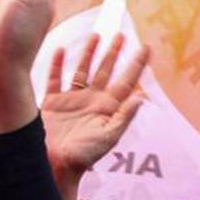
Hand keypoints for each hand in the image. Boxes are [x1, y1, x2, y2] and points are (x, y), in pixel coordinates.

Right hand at [42, 35, 149, 175]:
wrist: (53, 164)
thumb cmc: (82, 156)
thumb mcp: (108, 137)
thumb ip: (123, 116)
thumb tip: (141, 96)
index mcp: (106, 108)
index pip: (126, 81)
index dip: (137, 65)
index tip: (146, 48)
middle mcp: (90, 100)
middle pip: (105, 71)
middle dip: (113, 53)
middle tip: (120, 34)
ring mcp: (71, 99)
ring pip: (82, 70)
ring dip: (89, 53)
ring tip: (95, 36)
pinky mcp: (53, 102)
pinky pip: (55, 78)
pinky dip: (57, 64)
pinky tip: (61, 50)